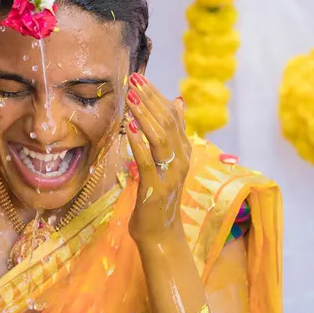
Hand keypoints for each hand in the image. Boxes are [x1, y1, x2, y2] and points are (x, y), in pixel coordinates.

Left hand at [125, 73, 192, 246]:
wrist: (160, 233)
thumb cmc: (158, 194)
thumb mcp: (168, 160)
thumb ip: (172, 133)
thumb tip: (178, 101)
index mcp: (184, 150)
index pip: (173, 115)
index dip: (157, 95)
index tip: (140, 79)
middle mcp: (182, 159)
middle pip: (168, 122)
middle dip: (149, 99)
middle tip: (134, 80)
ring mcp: (171, 174)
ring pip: (161, 137)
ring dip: (144, 115)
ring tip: (130, 98)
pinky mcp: (156, 187)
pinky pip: (148, 161)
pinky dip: (139, 143)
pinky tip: (129, 129)